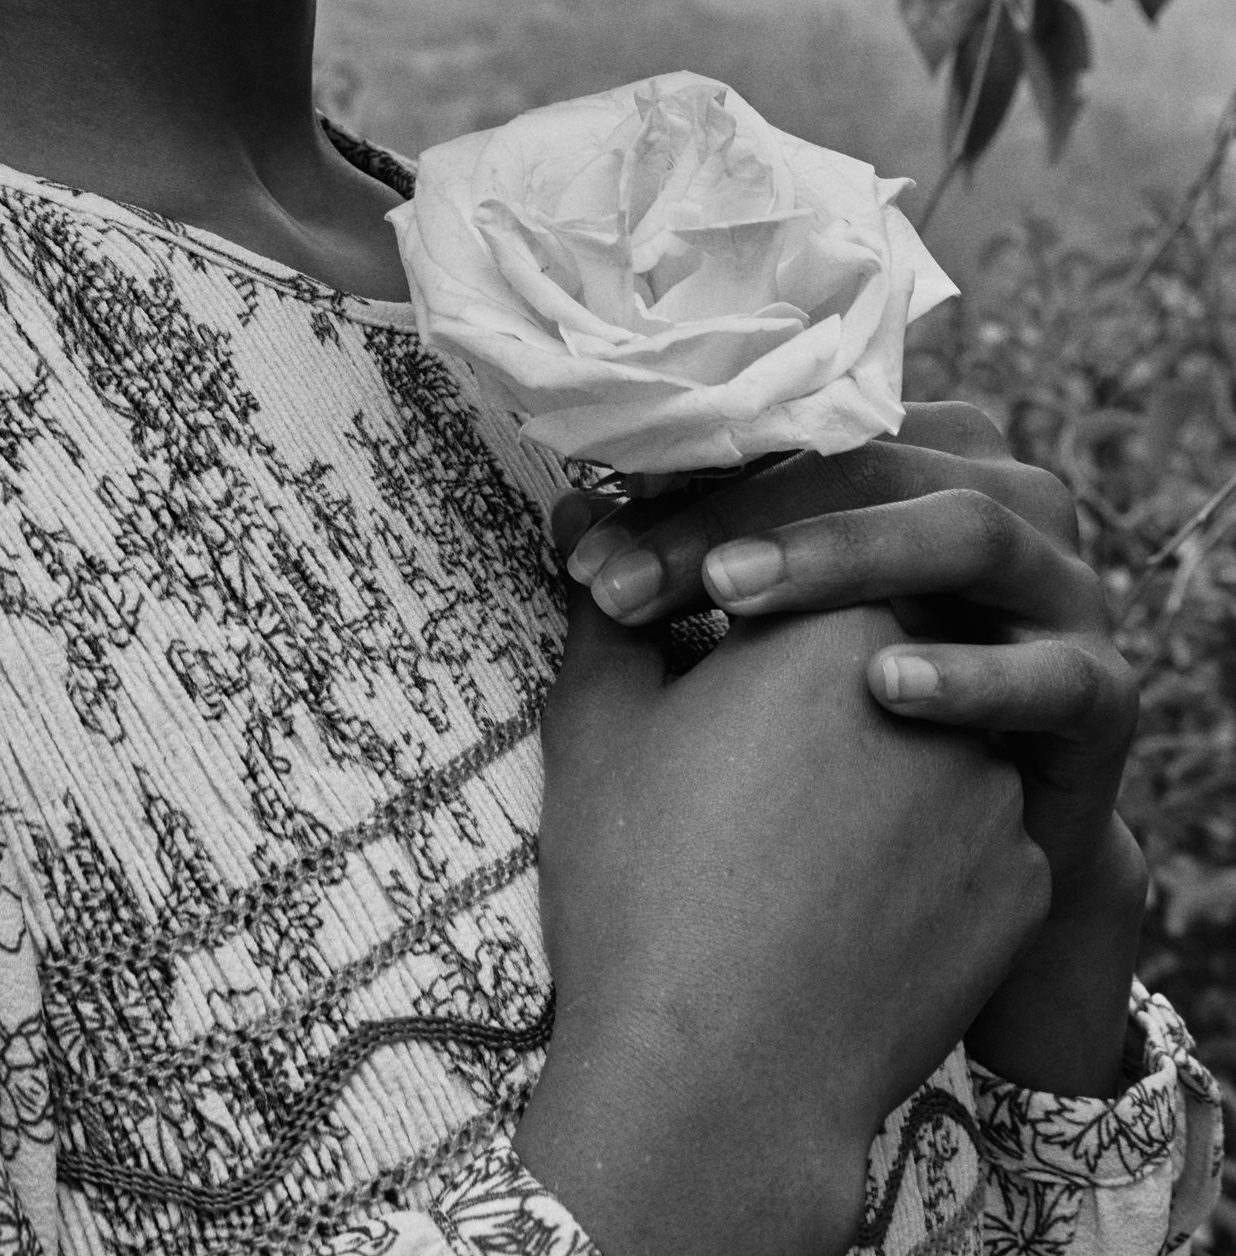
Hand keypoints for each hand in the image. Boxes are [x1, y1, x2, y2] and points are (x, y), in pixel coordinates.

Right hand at [552, 404, 1147, 1091]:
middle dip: (818, 659)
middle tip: (740, 718)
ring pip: (935, 727)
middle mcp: (940, 687)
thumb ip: (608, 605)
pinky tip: (847, 879)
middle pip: (884, 632)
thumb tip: (588, 529)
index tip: (697, 613)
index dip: (747, 580)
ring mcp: (995, 793)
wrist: (718, 1081)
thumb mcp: (597, 720)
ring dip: (879, 740)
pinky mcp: (1023, 886)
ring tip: (794, 808)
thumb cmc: (640, 883)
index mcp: (833, 618)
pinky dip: (920, 838)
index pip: (812, 552)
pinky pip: (973, 829)